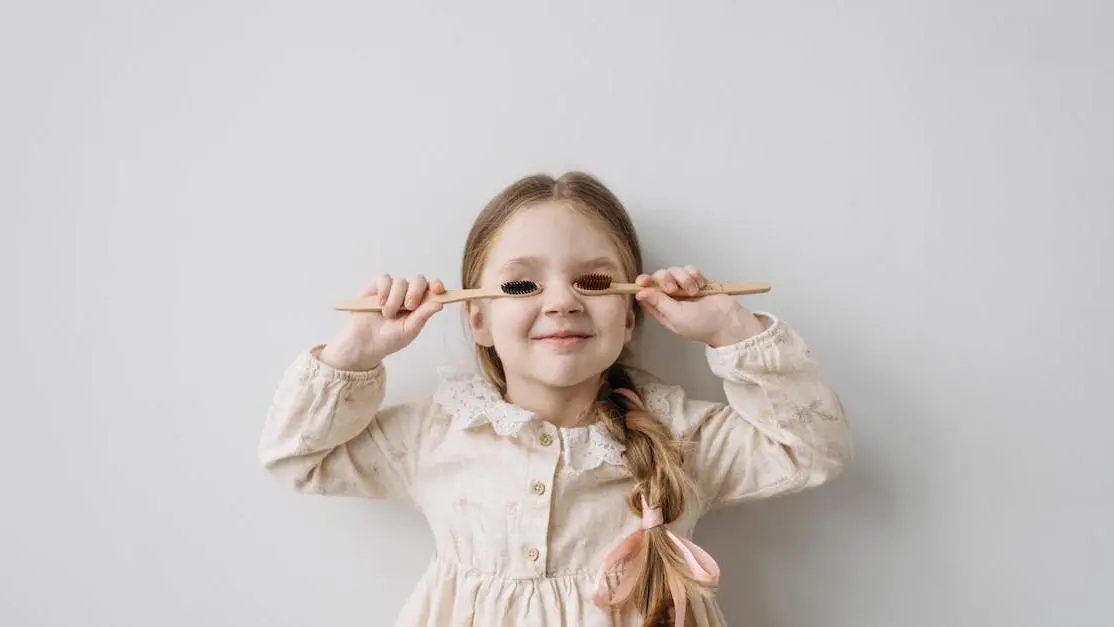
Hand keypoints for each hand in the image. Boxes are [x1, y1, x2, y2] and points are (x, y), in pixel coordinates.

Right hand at [319, 274, 445, 369]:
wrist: (366, 343)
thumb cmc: (390, 338)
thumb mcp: (409, 330)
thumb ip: (423, 316)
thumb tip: (440, 304)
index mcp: (421, 304)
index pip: (433, 289)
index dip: (437, 285)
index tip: (437, 289)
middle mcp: (408, 293)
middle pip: (419, 280)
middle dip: (416, 292)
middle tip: (409, 306)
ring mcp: (393, 288)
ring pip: (401, 282)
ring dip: (395, 299)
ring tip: (388, 315)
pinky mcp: (377, 286)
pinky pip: (384, 279)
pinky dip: (384, 291)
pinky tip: (379, 304)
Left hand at [634, 265, 765, 346]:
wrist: (729, 320)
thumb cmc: (702, 325)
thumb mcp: (676, 316)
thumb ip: (658, 302)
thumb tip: (640, 292)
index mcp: (662, 309)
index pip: (646, 292)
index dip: (643, 284)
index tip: (643, 280)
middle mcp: (671, 298)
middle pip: (659, 278)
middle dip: (666, 280)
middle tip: (675, 289)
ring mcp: (684, 288)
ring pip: (674, 271)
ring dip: (684, 279)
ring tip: (694, 291)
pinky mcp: (697, 281)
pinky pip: (689, 269)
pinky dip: (694, 274)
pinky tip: (701, 285)